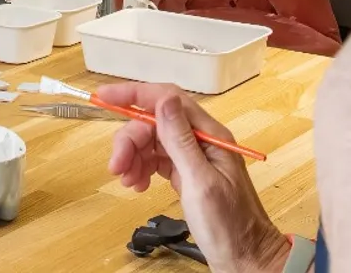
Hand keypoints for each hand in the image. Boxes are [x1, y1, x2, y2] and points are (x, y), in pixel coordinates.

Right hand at [103, 83, 291, 272]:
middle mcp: (201, 140)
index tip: (104, 96)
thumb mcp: (201, 183)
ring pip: (152, 141)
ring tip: (127, 180)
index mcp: (210, 135)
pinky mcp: (186, 173)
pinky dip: (142, 168)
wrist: (245, 259)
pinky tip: (138, 184)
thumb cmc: (230, 227)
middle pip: (154, 122)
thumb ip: (181, 140)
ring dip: (133, 156)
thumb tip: (164, 101)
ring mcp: (193, 157)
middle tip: (116, 165)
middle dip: (130, 139)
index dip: (133, 94)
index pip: (167, 99)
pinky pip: (157, 160)